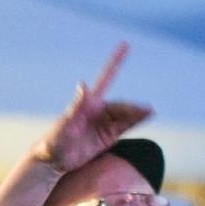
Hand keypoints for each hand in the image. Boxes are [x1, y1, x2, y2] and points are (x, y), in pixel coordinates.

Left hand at [30, 43, 153, 177]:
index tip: (125, 44)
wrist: (53, 161)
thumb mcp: (63, 125)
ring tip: (150, 111)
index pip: (106, 78)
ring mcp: (104, 123)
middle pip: (120, 105)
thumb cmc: (54, 142)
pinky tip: (147, 116)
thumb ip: (75, 107)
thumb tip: (83, 84)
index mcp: (88, 103)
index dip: (116, 61)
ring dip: (138, 113)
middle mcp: (98, 110)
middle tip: (146, 109)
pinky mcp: (108, 135)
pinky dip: (136, 120)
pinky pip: (125, 126)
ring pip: (125, 115)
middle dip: (132, 107)